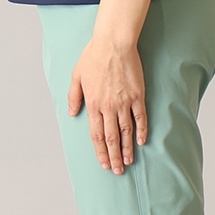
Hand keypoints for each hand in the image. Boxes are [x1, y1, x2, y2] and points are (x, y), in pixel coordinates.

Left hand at [68, 34, 147, 173]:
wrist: (113, 44)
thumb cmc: (93, 56)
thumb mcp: (76, 76)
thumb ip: (73, 97)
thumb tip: (72, 113)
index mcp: (92, 104)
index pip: (96, 134)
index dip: (100, 151)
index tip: (103, 163)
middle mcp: (108, 107)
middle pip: (111, 138)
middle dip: (113, 156)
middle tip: (117, 171)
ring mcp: (124, 102)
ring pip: (126, 131)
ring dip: (126, 148)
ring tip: (128, 162)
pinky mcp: (137, 96)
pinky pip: (140, 118)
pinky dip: (141, 131)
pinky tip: (141, 142)